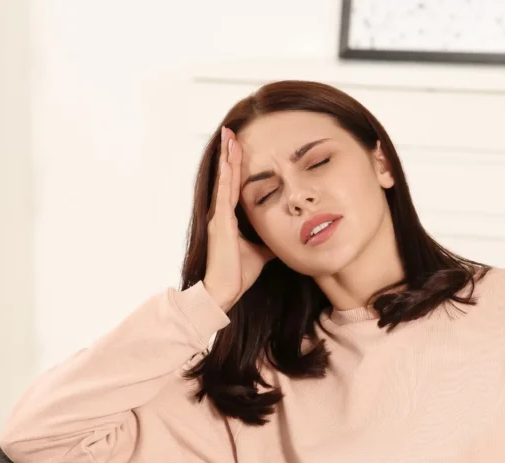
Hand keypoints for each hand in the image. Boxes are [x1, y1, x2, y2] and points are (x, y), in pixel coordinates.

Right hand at [202, 127, 274, 311]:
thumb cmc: (239, 273)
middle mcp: (222, 214)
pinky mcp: (221, 223)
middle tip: (230, 132)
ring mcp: (219, 217)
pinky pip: (224, 194)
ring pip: (224, 180)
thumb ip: (269, 239)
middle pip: (226, 177)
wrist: (225, 290)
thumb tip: (285, 234)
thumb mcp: (261, 251)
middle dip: (229, 154)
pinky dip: (226, 176)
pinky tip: (227, 161)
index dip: (235, 165)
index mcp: (230, 219)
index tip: (238, 146)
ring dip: (226, 158)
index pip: (233, 185)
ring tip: (228, 137)